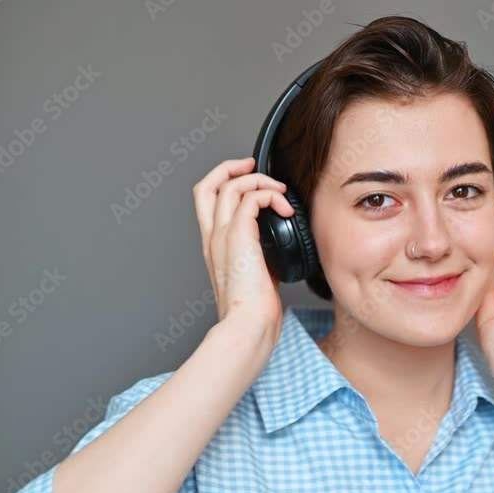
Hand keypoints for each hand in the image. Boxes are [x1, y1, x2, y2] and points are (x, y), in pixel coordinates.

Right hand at [192, 157, 295, 347]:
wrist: (247, 326)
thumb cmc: (254, 311)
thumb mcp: (258, 275)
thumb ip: (262, 255)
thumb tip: (282, 244)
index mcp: (215, 246)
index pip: (206, 201)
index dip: (223, 181)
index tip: (248, 178)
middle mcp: (213, 237)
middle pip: (208, 184)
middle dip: (231, 167)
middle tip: (254, 165)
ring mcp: (222, 235)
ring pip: (231, 185)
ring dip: (260, 181)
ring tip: (281, 193)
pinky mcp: (239, 236)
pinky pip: (251, 198)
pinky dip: (271, 195)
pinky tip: (286, 209)